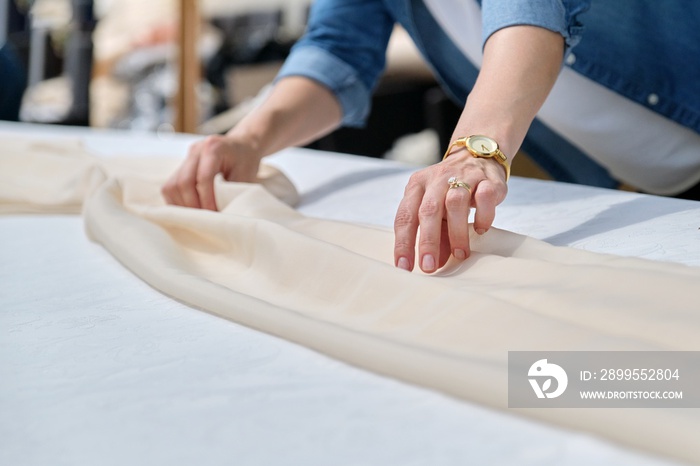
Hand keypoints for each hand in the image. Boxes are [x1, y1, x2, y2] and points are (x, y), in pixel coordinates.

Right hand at [161, 135, 261, 209]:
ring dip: (182, 206)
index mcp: (213, 147)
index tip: (214, 215)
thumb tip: (220, 215)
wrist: (241, 145)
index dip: (207, 200)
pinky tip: (189, 211)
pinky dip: (176, 202)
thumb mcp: (246, 175)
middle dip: (192, 205)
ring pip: (172, 186)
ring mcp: (185, 158)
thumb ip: (232, 191)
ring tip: (196, 218)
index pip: (204, 177)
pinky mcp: (180, 166)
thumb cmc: (246, 161)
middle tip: (204, 220)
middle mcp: (196, 150)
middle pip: (183, 181)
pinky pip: (169, 188)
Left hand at [393, 152, 507, 272]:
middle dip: (427, 242)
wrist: (476, 156)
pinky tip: (480, 229)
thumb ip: (434, 235)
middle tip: (428, 267)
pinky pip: (484, 197)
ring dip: (457, 233)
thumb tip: (433, 265)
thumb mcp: (436, 210)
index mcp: (417, 186)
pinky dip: (482, 216)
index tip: (403, 267)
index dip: (403, 243)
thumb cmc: (449, 190)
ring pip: (455, 203)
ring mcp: (463, 176)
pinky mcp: (487, 180)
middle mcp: (437, 179)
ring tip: (461, 254)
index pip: (405, 216)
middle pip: (428, 210)